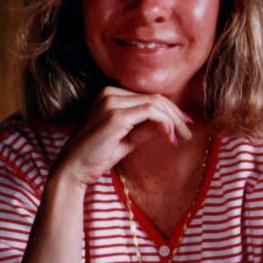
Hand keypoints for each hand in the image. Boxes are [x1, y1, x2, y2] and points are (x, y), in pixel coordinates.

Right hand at [54, 87, 192, 185]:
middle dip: (176, 115)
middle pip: (155, 98)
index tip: (184, 126)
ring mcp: (111, 102)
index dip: (171, 110)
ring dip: (173, 120)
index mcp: (110, 95)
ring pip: (156, 103)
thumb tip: (171, 126)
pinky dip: (165, 123)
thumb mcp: (128, 139)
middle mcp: (109, 93)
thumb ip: (147, 129)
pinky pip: (151, 112)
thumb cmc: (98, 156)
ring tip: (182, 137)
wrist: (74, 169)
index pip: (149, 97)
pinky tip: (170, 138)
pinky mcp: (115, 115)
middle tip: (188, 132)